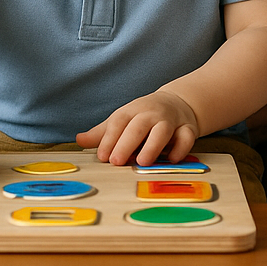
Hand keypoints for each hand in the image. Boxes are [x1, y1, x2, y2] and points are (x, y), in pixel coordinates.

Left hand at [77, 89, 199, 166]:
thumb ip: (102, 133)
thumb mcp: (122, 121)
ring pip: (163, 130)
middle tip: (116, 162)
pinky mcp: (188, 128)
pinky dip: (181, 148)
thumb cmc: (142, 117)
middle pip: (139, 125)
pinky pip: (186, 137)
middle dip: (127, 143)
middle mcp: (150, 113)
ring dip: (153, 145)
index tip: (102, 156)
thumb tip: (78, 140)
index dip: (109, 139)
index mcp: (132, 110)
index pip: (118, 122)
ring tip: (142, 162)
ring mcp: (170, 120)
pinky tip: (171, 159)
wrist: (176, 103)